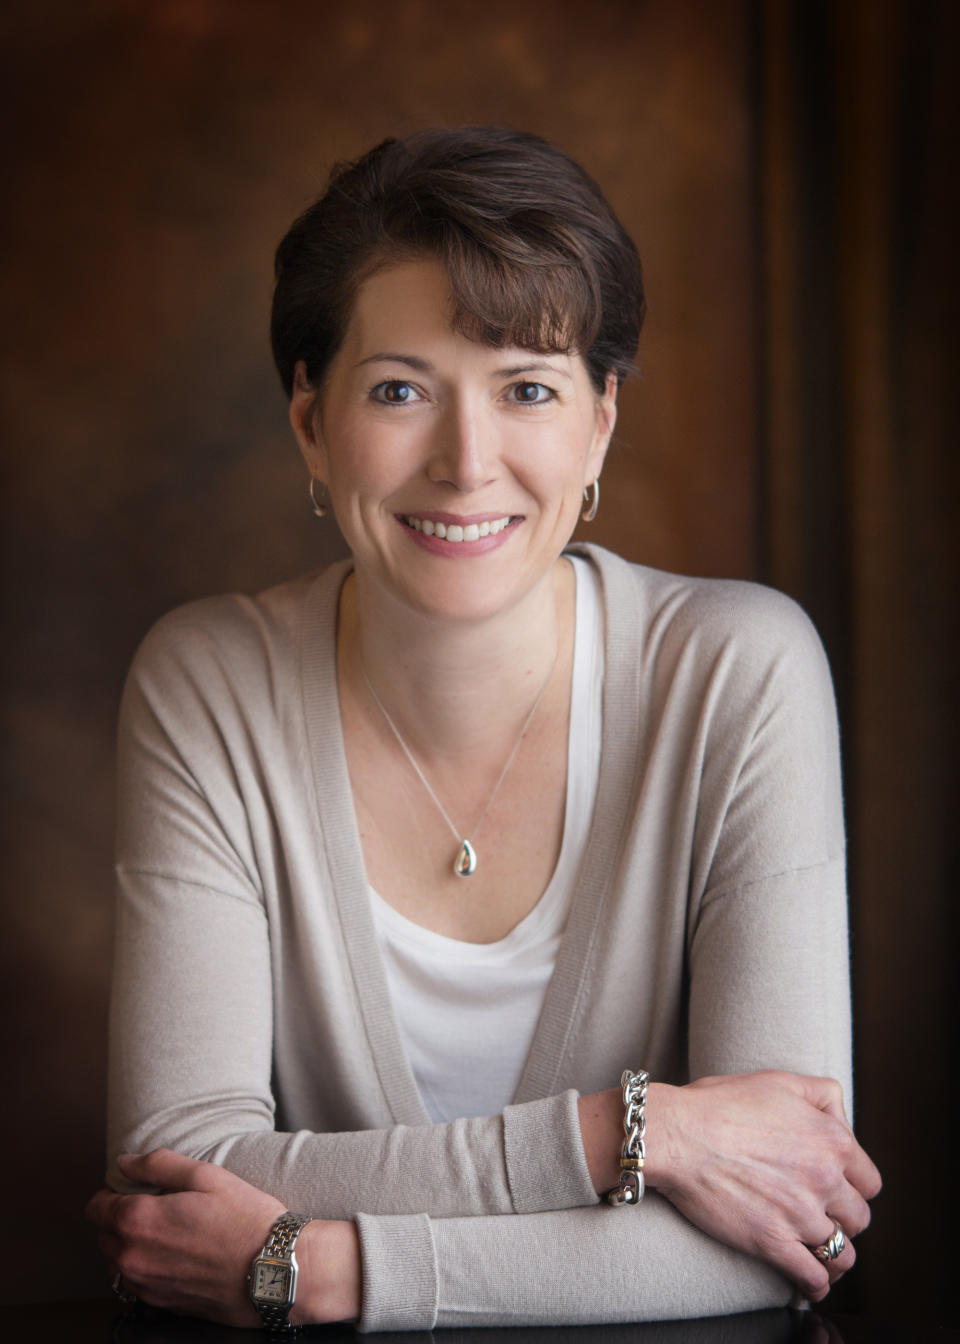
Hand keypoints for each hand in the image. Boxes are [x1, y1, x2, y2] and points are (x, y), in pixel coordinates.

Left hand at [86, 1149, 359, 1326]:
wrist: (274, 1268)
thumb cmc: (244, 1218)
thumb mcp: (205, 1175)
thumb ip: (158, 1164)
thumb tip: (124, 1162)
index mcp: (138, 1221)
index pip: (95, 1208)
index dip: (110, 1192)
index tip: (131, 1187)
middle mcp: (132, 1258)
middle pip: (102, 1236)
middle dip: (117, 1219)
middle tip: (153, 1206)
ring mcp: (145, 1285)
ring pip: (116, 1262)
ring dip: (129, 1245)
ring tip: (165, 1231)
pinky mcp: (161, 1304)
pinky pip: (137, 1282)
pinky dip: (146, 1267)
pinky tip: (176, 1254)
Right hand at [643, 1072, 881, 1300]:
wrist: (678, 1134)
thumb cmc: (721, 1104)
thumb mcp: (779, 1081)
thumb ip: (822, 1095)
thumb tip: (842, 1120)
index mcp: (832, 1141)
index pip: (869, 1181)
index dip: (854, 1186)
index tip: (838, 1190)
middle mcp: (825, 1179)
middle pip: (859, 1218)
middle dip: (844, 1218)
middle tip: (824, 1215)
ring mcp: (801, 1214)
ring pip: (842, 1252)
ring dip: (834, 1254)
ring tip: (821, 1252)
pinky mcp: (773, 1242)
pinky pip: (813, 1277)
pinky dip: (816, 1285)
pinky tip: (811, 1284)